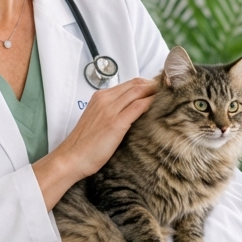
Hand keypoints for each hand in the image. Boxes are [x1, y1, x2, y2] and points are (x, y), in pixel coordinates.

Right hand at [32, 78, 156, 208]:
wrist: (71, 158)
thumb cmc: (84, 144)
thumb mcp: (97, 121)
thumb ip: (112, 112)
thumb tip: (131, 112)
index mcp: (100, 97)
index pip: (129, 84)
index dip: (146, 84)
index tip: (159, 89)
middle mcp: (104, 99)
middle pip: (136, 84)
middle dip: (154, 85)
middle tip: (170, 90)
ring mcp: (110, 109)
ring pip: (138, 92)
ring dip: (155, 91)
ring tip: (169, 96)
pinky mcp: (115, 123)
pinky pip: (138, 107)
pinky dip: (151, 103)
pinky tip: (161, 106)